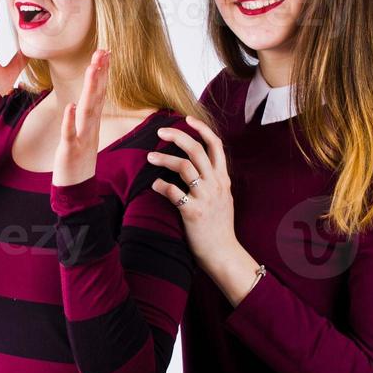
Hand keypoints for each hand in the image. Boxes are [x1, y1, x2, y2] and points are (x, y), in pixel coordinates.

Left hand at [53, 48, 109, 187]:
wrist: (76, 190)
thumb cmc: (78, 159)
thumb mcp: (85, 133)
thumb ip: (87, 113)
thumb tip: (90, 94)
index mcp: (92, 122)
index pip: (100, 93)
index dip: (103, 73)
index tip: (105, 52)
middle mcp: (90, 127)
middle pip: (96, 97)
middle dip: (99, 74)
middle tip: (103, 52)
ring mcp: (82, 138)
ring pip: (87, 111)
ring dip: (90, 90)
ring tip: (92, 70)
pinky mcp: (70, 151)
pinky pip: (70, 134)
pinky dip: (70, 121)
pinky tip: (70, 106)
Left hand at [149, 117, 261, 304]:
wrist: (223, 253)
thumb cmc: (219, 227)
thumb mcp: (224, 198)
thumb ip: (215, 181)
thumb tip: (202, 167)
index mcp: (223, 179)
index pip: (216, 145)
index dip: (201, 129)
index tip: (187, 119)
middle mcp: (216, 184)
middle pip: (196, 150)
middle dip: (177, 136)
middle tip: (159, 132)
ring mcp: (205, 197)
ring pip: (183, 166)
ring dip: (163, 159)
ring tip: (149, 157)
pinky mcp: (193, 212)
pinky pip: (173, 192)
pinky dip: (160, 185)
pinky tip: (154, 185)